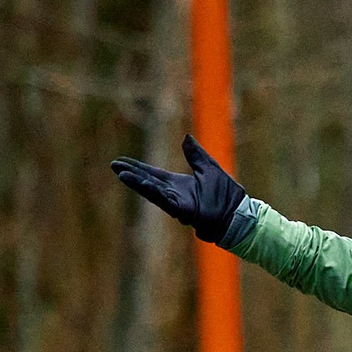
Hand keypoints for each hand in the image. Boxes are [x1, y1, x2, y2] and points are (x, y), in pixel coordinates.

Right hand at [111, 134, 247, 245]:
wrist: (238, 214)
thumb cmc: (227, 195)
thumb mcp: (209, 168)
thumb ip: (195, 155)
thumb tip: (186, 137)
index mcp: (178, 184)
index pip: (153, 175)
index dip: (138, 168)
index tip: (122, 162)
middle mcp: (174, 194)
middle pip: (148, 182)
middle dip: (131, 174)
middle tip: (113, 165)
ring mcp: (177, 203)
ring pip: (152, 191)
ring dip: (137, 183)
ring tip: (121, 173)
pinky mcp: (183, 210)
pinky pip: (165, 200)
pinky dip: (153, 192)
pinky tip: (142, 183)